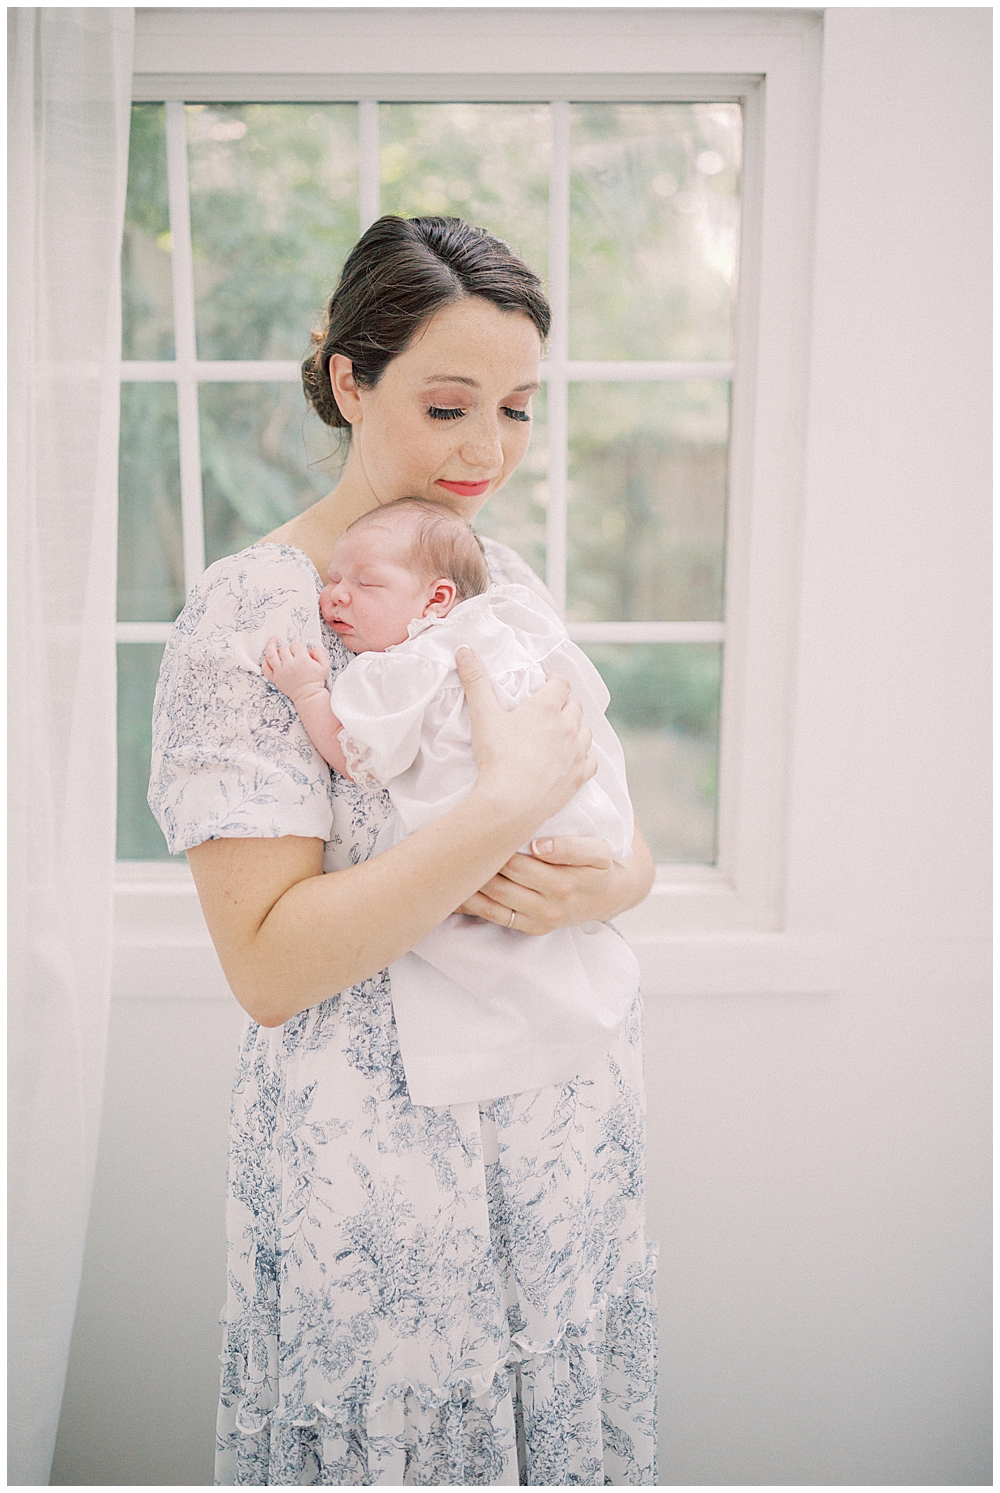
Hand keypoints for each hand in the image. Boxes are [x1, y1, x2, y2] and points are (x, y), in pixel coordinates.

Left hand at [262, 638, 330, 703]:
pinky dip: (265, 661)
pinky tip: (267, 656)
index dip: (299, 646)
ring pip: (271, 654)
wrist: (309, 696)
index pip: (296, 645)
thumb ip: (320, 653)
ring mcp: (280, 672)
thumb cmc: (315, 681)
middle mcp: (289, 665)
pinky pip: (265, 668)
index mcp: (302, 660)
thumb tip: (312, 648)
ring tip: (272, 640)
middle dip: (289, 649)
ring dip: (271, 646)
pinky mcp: (275, 679)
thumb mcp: (325, 666)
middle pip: (284, 649)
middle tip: (292, 653)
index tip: (301, 651)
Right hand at [455, 645, 596, 834]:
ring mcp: (576, 753)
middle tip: (548, 708)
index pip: (560, 683)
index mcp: (547, 708)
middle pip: (575, 705)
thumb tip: (465, 650)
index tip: (543, 683)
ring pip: (586, 731)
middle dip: (564, 702)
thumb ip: (475, 681)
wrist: (510, 804)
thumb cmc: (497, 758)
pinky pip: (590, 760)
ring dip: (575, 727)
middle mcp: (567, 727)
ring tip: (560, 731)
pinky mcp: (578, 777)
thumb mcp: (483, 715)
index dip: (552, 680)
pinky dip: (583, 756)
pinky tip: (572, 758)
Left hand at [458, 835, 619, 934]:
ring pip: (495, 898)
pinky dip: (472, 903)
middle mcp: (552, 904)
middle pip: (504, 878)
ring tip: (451, 859)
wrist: (608, 897)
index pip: (521, 863)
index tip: (479, 831)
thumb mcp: (598, 852)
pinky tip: (455, 889)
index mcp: (566, 881)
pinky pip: (496, 916)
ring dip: (472, 881)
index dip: (497, 848)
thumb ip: (572, 847)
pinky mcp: (532, 928)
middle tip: (458, 839)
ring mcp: (540, 918)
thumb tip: (539, 845)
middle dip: (481, 859)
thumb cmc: (597, 866)